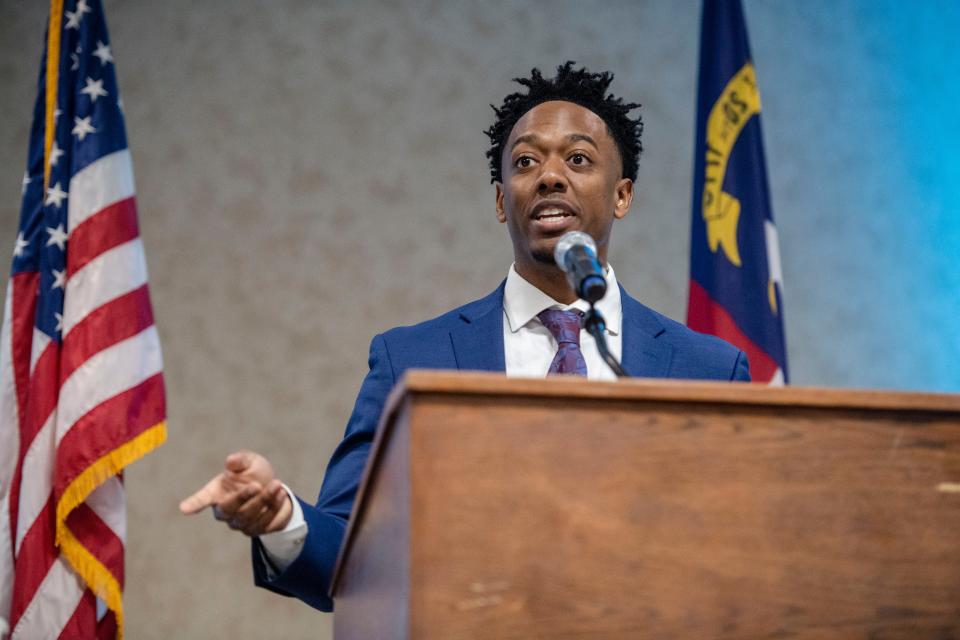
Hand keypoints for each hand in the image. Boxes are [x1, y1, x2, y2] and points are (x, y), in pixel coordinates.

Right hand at [179, 450, 293, 536]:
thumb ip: (240, 460)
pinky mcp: (254, 530)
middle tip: (257, 485)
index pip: (203, 499)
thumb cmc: (255, 473)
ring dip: (264, 500)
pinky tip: (281, 494)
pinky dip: (274, 508)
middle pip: (228, 510)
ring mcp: (239, 523)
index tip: (184, 509)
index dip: (194, 503)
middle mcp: (225, 511)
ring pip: (249, 516)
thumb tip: (230, 461)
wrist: (275, 489)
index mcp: (217, 492)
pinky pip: (264, 523)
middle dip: (243, 498)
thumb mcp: (250, 462)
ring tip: (277, 484)